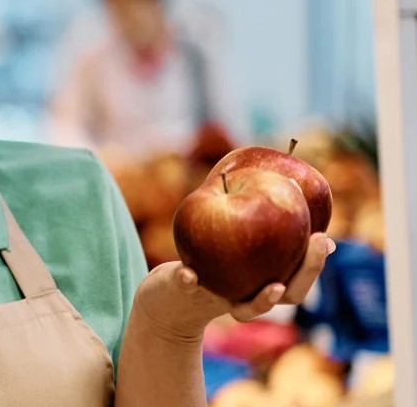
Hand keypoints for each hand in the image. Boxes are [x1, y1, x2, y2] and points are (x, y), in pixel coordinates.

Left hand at [133, 233, 334, 341]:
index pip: (300, 279)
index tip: (323, 237)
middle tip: (314, 246)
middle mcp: (249, 298)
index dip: (314, 262)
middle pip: (286, 296)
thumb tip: (290, 184)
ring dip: (262, 302)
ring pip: (246, 310)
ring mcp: (219, 299)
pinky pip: (188, 288)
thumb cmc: (213, 258)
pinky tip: (189, 274)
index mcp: (266, 283)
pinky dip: (188, 281)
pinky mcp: (185, 292)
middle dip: (304, 276)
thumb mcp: (238, 238)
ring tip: (273, 287)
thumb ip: (261, 220)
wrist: (171, 291)